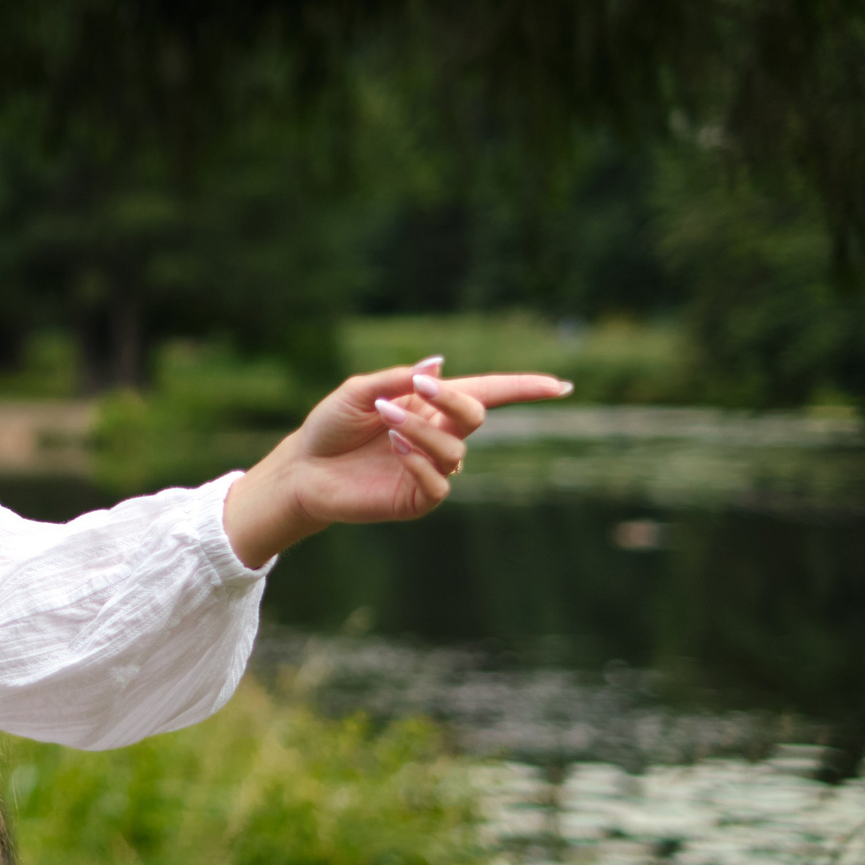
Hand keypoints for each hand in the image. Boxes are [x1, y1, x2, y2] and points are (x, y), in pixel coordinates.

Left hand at [220, 359, 573, 568]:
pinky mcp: (418, 498)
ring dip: (424, 430)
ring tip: (387, 424)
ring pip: (456, 449)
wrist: (303, 469)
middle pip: (475, 415)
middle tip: (417, 389)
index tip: (562, 385)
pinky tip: (394, 451)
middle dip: (453, 401)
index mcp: (430, 405)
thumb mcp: (358, 391)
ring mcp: (431, 469)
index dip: (524, 388)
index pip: (488, 394)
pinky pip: (441, 483)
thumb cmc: (329, 427)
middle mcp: (438, 436)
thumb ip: (397, 378)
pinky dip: (421, 463)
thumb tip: (438, 365)